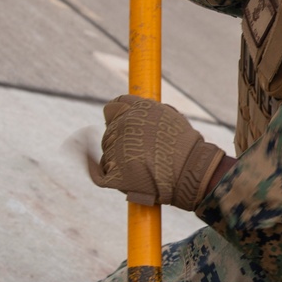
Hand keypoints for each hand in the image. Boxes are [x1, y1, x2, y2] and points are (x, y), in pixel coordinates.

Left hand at [88, 95, 225, 209]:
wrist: (193, 174)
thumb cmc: (186, 147)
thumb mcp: (170, 116)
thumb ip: (146, 110)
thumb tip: (123, 107)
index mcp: (137, 109)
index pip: (114, 108)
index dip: (118, 117)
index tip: (122, 125)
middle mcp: (123, 125)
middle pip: (109, 131)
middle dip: (118, 139)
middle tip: (140, 153)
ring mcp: (116, 149)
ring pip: (106, 152)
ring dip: (116, 158)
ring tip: (141, 167)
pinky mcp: (113, 173)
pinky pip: (97, 171)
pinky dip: (93, 167)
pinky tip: (89, 161)